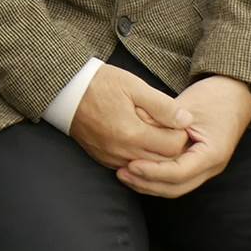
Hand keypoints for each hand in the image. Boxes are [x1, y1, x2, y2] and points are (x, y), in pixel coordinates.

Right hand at [69, 63, 190, 170]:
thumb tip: (186, 120)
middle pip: (163, 161)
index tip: (176, 121)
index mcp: (132, 133)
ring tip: (156, 134)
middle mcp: (121, 151)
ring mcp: (110, 157)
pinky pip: (130, 166)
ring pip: (147, 167)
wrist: (64, 89)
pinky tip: (139, 141)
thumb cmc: (99, 83)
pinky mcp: (102, 158)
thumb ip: (162, 105)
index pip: (173, 147)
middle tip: (170, 128)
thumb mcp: (133, 86)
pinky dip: (140, 158)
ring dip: (156, 154)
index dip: (181, 134)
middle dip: (172, 147)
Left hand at [118, 76, 250, 197]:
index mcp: (212, 153)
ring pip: (175, 187)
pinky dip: (156, 177)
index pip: (179, 173)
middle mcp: (211, 167)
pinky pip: (176, 178)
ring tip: (124, 174)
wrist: (235, 96)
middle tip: (122, 173)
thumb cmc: (213, 97)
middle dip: (147, 183)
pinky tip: (136, 169)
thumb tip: (134, 129)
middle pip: (176, 187)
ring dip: (149, 184)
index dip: (153, 171)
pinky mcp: (197, 164)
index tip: (131, 164)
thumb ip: (162, 120)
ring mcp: (205, 168)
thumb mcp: (185, 106)